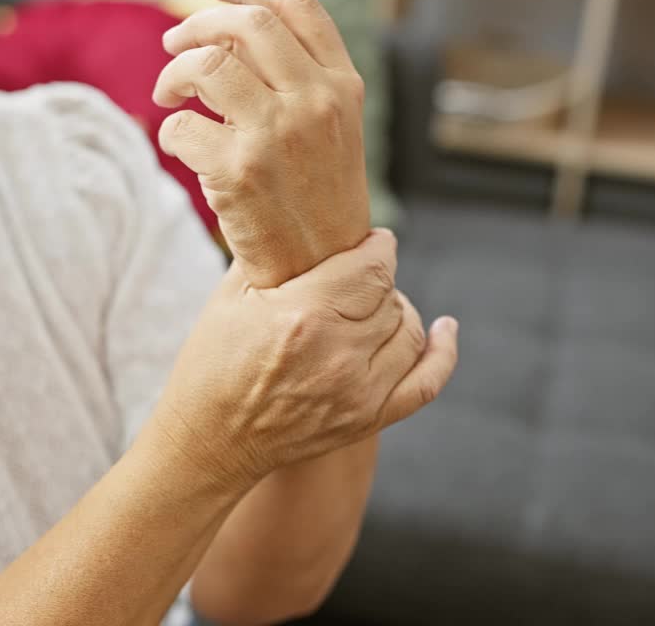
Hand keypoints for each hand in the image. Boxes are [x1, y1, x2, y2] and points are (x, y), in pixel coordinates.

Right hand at [150, 230, 459, 491]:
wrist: (210, 442)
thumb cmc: (212, 364)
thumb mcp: (229, 296)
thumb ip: (270, 252)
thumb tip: (303, 214)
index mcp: (303, 315)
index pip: (373, 266)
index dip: (378, 247)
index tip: (370, 240)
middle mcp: (338, 354)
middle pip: (390, 295)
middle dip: (376, 279)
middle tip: (354, 276)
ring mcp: (358, 392)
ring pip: (408, 330)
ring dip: (397, 308)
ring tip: (373, 302)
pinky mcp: (368, 419)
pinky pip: (426, 382)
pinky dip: (441, 352)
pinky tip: (444, 329)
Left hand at [154, 0, 369, 288]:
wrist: (318, 272)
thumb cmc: (313, 196)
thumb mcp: (327, 128)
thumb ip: (293, 78)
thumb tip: (222, 35)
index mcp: (341, 86)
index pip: (299, 6)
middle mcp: (315, 103)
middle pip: (247, 23)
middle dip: (196, 25)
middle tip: (173, 44)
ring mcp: (277, 135)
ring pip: (207, 64)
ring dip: (173, 75)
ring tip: (170, 96)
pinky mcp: (238, 171)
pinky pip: (181, 126)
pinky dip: (170, 133)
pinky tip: (182, 148)